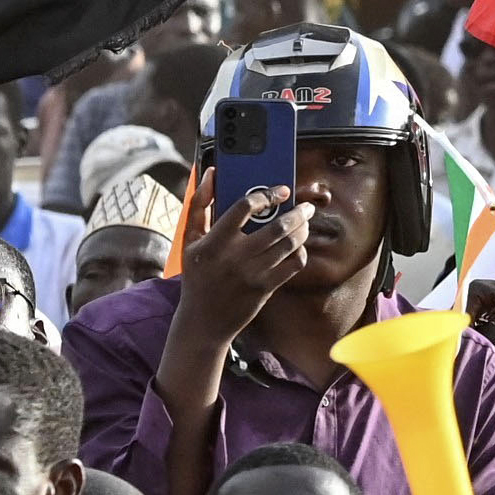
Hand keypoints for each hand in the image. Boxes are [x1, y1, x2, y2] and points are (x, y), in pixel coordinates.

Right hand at [175, 167, 310, 343]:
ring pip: (288, 244)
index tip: (280, 190)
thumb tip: (211, 173)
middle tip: (305, 205)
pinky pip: (293, 265)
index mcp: (213, 242)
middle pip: (276, 227)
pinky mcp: (265, 289)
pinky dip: (301, 252)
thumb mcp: (189, 241)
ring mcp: (251, 274)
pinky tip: (299, 245)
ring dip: (302, 229)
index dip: (265, 194)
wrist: (202, 322)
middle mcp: (234, 258)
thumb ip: (199, 205)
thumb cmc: (197, 275)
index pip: (243, 208)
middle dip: (297, 212)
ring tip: (305, 220)